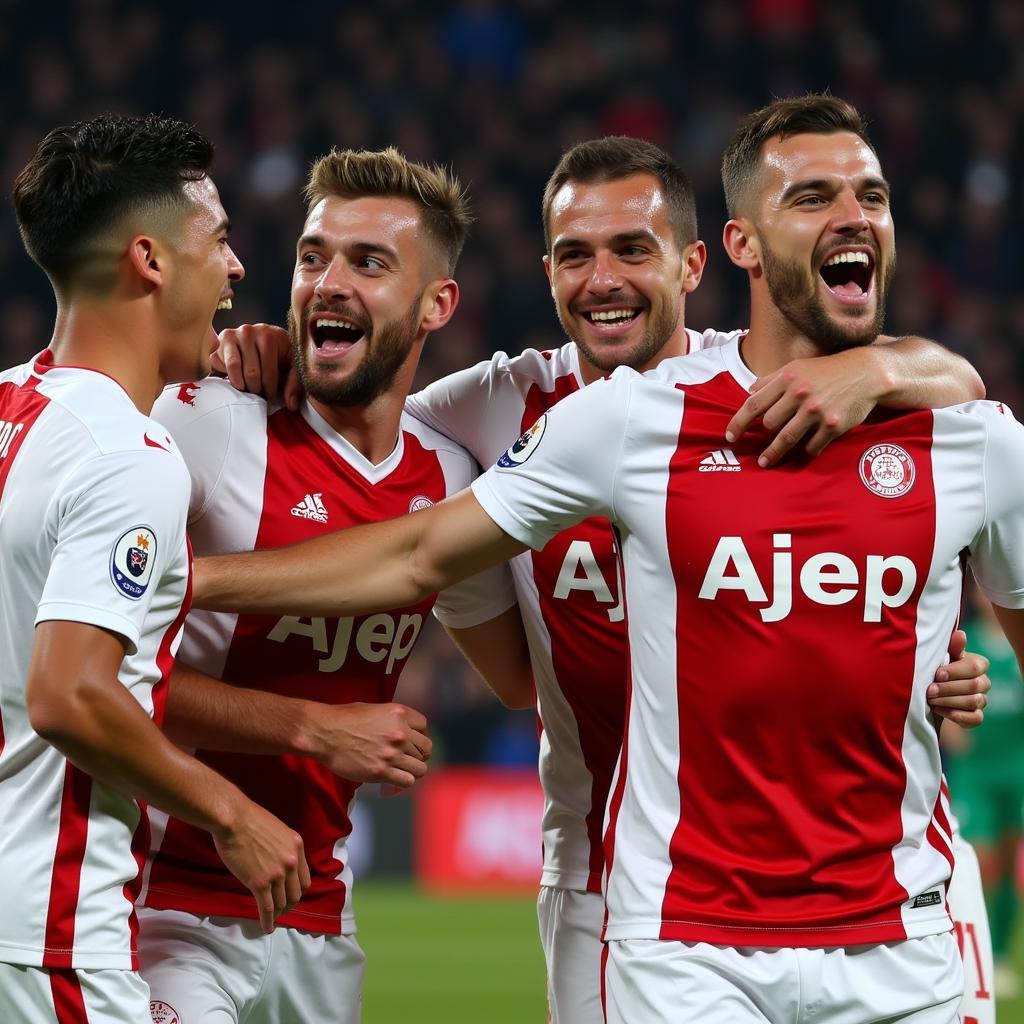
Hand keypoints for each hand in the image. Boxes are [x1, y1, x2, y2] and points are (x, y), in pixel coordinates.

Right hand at [212, 324, 301, 408]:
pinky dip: (226, 375)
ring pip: (234, 368)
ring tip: (248, 388)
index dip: (270, 388)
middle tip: (259, 393)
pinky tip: (236, 378)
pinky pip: (218, 364)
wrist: (262, 341)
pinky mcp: (218, 343)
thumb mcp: (293, 366)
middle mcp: (248, 331)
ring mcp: (231, 335)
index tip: (270, 396)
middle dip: (256, 389)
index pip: (268, 369)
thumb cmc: (280, 355)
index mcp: (269, 335)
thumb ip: (295, 385)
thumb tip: (291, 405)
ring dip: (241, 384)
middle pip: (251, 372)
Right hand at [213, 799, 309, 933]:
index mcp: (297, 847)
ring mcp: (277, 874)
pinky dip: (268, 921)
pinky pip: (268, 908)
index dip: (297, 891)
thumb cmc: (250, 820)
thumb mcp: (277, 831)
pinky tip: (267, 928)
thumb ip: (282, 848)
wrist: (233, 820)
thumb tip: (277, 862)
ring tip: (273, 919)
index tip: (290, 896)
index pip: (304, 878)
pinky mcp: (260, 884)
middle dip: (290, 905)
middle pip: (296, 893)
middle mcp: (292, 862)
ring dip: (279, 914)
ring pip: (282, 903)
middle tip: (282, 910)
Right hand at [307, 702, 431, 787]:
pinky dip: (402, 783)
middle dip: (417, 754)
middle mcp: (400, 733)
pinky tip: (392, 781)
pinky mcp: (381, 771)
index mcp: (399, 714)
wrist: (324, 733)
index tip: (410, 741)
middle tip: (406, 759)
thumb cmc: (343, 718)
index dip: (418, 734)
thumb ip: (392, 720)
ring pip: (420, 768)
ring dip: (411, 770)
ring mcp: (392, 753)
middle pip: (425, 748)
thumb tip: (404, 731)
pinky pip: (407, 781)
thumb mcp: (374, 709)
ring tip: (400, 771)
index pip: (424, 726)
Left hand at [726, 347, 888, 466]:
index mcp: (788, 378)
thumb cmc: (826, 370)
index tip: (730, 437)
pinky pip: (812, 446)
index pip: (753, 405)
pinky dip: (806, 451)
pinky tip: (803, 451)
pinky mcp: (833, 425)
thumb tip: (749, 392)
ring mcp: (817, 410)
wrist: (865, 373)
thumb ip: (771, 380)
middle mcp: (800, 394)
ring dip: (774, 453)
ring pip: (786, 439)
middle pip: (769, 424)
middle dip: (763, 436)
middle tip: (759, 447)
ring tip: (765, 462)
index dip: (738, 423)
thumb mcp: (797, 366)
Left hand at [926, 629, 989, 727]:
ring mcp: (981, 700)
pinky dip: (955, 715)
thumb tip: (960, 634)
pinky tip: (938, 709)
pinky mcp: (976, 716)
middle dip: (948, 688)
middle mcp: (983, 682)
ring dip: (949, 701)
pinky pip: (975, 718)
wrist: (930, 693)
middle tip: (929, 690)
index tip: (937, 674)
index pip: (976, 667)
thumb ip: (952, 648)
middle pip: (974, 686)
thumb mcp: (942, 657)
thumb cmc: (937, 670)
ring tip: (930, 699)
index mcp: (978, 664)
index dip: (956, 671)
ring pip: (973, 702)